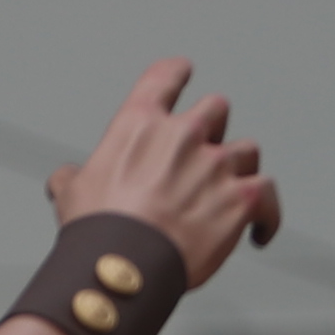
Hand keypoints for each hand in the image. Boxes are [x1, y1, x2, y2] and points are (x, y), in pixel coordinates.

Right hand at [47, 58, 284, 285]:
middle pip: (216, 109)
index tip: (184, 71)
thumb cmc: (98, 228)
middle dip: (213, 127)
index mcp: (141, 124)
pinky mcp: (243, 198)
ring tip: (232, 190)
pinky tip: (261, 229)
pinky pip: (269, 193)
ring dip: (240, 167)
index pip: (164, 77)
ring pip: (247, 149)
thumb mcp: (71, 192)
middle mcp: (185, 136)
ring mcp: (217, 165)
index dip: (177, 72)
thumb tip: (65, 178)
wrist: (126, 264)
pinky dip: (268, 213)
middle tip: (205, 150)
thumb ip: (73, 176)